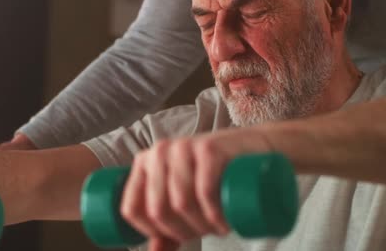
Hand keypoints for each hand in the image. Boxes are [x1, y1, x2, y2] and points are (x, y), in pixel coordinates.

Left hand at [120, 127, 273, 250]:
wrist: (252, 149)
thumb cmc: (215, 178)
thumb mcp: (186, 199)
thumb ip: (166, 227)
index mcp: (144, 163)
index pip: (132, 209)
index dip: (152, 233)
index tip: (177, 237)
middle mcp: (159, 152)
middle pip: (157, 210)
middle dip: (183, 232)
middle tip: (206, 233)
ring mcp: (183, 147)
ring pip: (180, 203)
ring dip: (202, 227)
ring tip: (219, 228)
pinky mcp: (208, 147)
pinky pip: (203, 191)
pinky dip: (214, 215)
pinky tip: (224, 223)